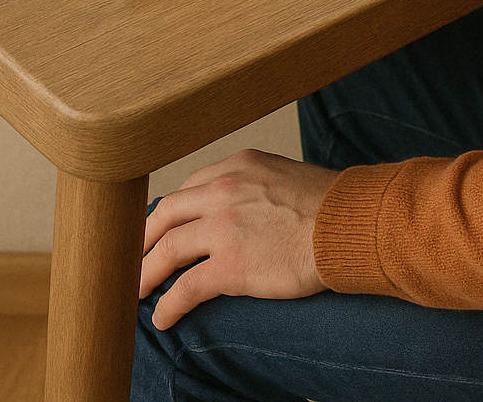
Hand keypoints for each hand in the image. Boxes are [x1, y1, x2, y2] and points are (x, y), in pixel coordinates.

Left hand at [138, 148, 340, 328]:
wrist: (349, 225)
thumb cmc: (329, 205)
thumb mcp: (284, 175)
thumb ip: (255, 186)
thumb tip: (244, 208)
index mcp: (238, 166)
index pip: (189, 186)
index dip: (170, 211)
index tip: (161, 227)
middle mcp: (224, 189)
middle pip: (166, 212)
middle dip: (144, 238)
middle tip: (133, 257)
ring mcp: (224, 226)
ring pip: (167, 248)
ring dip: (146, 272)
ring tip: (136, 291)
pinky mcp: (230, 265)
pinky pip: (185, 286)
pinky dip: (168, 303)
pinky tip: (163, 317)